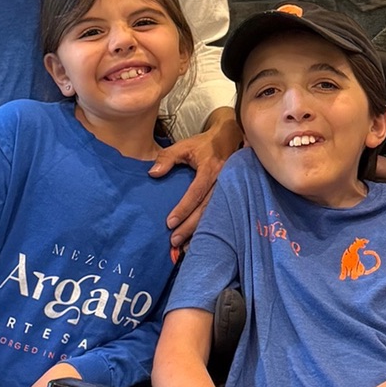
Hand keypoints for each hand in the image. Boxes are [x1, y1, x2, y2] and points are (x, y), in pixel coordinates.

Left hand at [152, 109, 240, 255]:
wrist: (230, 139)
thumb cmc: (204, 145)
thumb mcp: (184, 146)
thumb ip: (167, 157)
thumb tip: (153, 173)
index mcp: (210, 170)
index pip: (196, 193)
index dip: (184, 208)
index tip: (170, 222)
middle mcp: (222, 182)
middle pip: (206, 209)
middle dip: (189, 227)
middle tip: (174, 240)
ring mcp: (229, 191)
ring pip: (214, 216)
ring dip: (199, 232)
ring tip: (184, 247)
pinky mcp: (231, 197)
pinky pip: (220, 215)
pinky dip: (209, 229)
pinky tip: (199, 240)